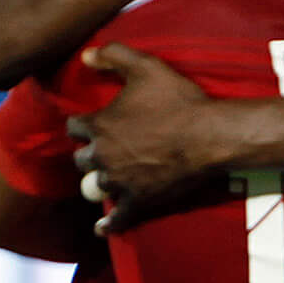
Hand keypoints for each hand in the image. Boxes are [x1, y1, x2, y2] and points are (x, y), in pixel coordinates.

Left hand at [69, 45, 238, 229]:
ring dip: (100, 182)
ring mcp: (119, 182)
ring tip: (110, 179)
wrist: (209, 135)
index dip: (83, 125)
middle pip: (81, 159)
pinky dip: (107, 225)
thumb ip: (113, 55)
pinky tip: (101, 229)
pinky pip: (116, 219)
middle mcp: (102, 156)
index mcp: (99, 125)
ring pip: (95, 187)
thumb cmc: (178, 99)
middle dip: (91, 154)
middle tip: (106, 150)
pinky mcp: (138, 202)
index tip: (92, 125)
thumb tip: (85, 54)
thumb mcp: (146, 66)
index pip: (74, 127)